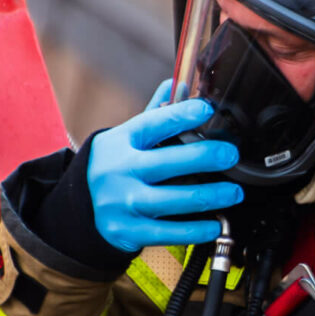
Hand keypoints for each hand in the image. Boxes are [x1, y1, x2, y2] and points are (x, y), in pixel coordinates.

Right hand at [87, 81, 243, 252]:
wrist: (80, 208)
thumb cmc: (113, 167)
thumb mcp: (126, 138)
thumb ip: (154, 115)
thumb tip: (177, 83)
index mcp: (122, 142)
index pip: (154, 123)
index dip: (182, 115)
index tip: (207, 109)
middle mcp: (120, 171)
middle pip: (168, 161)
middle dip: (205, 157)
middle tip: (230, 154)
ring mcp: (124, 203)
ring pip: (175, 199)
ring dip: (211, 196)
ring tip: (234, 192)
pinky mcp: (130, 231)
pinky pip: (171, 232)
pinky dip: (198, 229)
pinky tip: (216, 224)